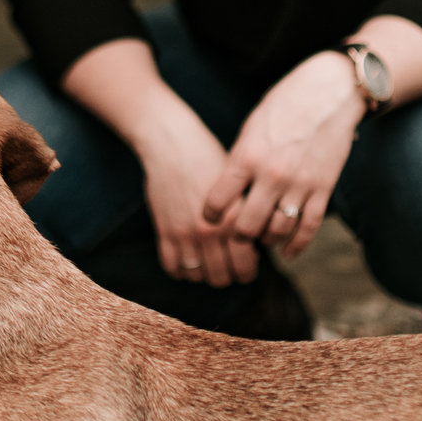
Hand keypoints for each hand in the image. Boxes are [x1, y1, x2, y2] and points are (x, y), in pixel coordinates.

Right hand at [136, 113, 253, 288]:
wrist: (174, 143)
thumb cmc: (210, 159)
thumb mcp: (238, 186)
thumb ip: (247, 216)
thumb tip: (257, 244)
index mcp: (233, 219)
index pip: (245, 265)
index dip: (248, 270)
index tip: (248, 264)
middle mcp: (209, 231)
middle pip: (221, 277)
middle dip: (228, 276)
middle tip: (230, 266)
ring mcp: (184, 234)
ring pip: (197, 276)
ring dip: (204, 274)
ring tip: (210, 262)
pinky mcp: (164, 231)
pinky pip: (172, 266)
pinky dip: (181, 270)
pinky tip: (189, 259)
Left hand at [202, 51, 364, 259]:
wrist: (330, 91)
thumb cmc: (285, 103)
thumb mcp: (252, 127)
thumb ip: (240, 160)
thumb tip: (228, 191)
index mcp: (248, 156)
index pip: (218, 200)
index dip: (210, 215)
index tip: (210, 219)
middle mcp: (272, 174)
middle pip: (246, 226)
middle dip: (238, 236)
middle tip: (237, 235)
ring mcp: (299, 184)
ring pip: (277, 231)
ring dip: (267, 241)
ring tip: (262, 239)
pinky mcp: (323, 188)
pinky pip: (308, 227)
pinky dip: (296, 245)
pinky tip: (288, 252)